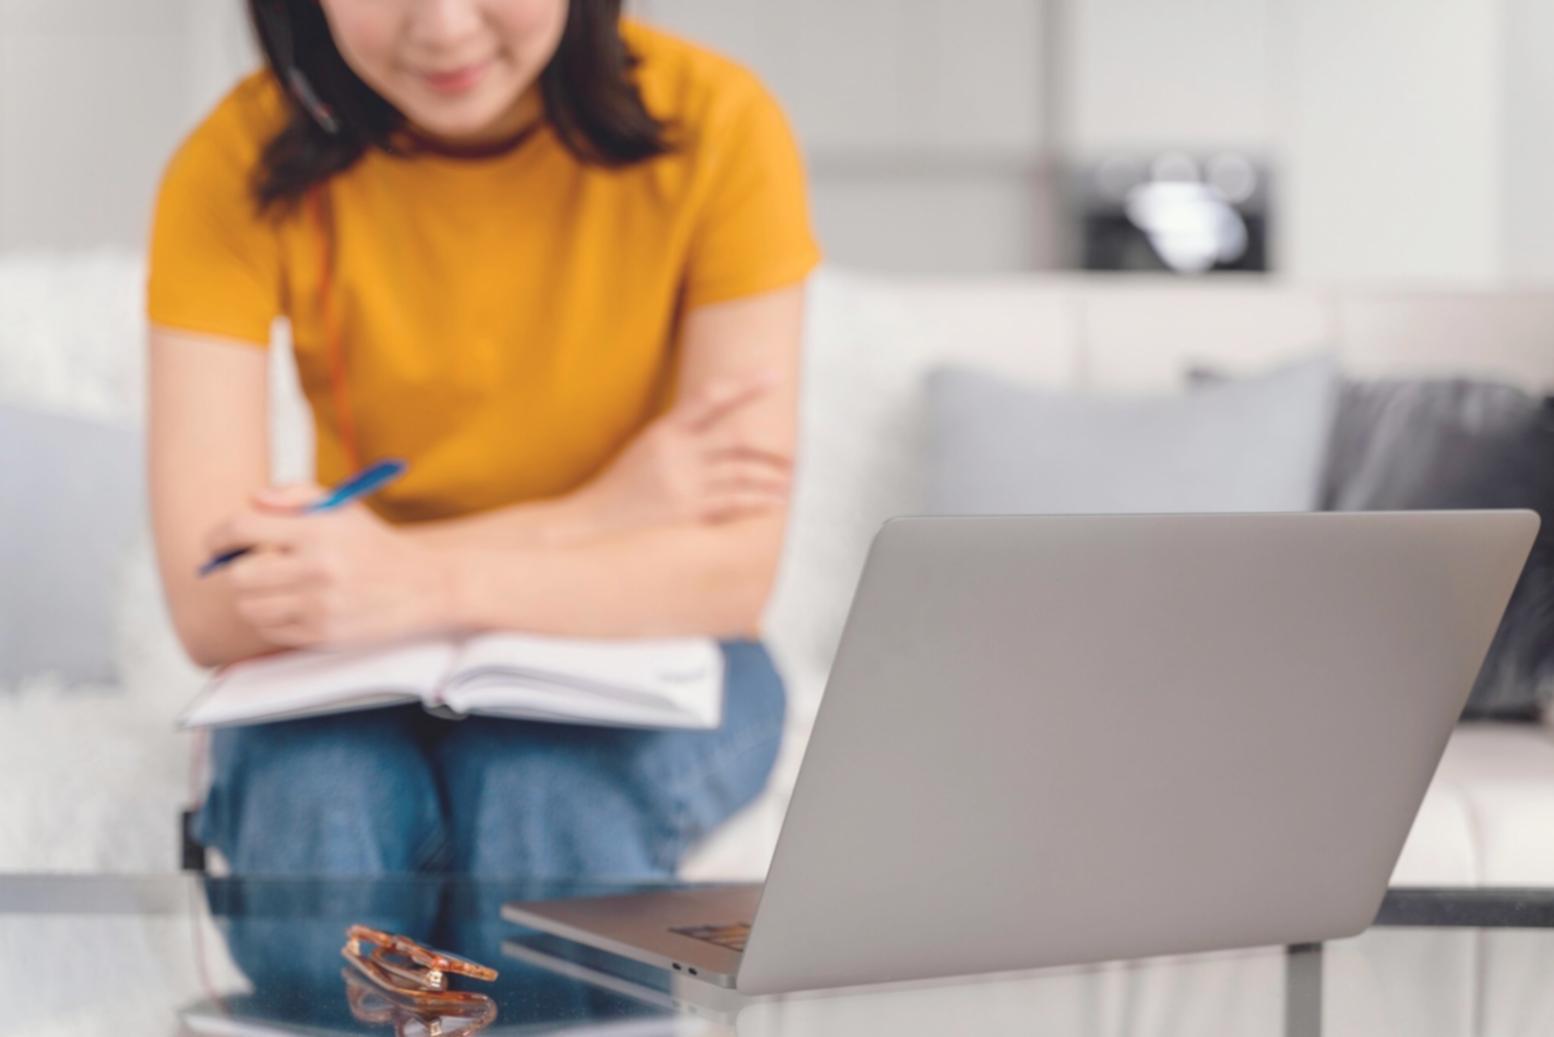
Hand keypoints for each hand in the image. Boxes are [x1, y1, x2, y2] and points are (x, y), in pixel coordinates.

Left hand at [205, 484, 451, 649]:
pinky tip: (290, 607)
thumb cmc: (376, 546)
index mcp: (317, 531)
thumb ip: (296, 496)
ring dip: (253, 598)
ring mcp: (319, 606)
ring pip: (249, 607)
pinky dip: (271, 620)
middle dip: (239, 570)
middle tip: (252, 567)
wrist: (426, 586)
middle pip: (239, 575)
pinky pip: (270, 630)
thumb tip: (252, 500)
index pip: (242, 529)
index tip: (215, 544)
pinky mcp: (323, 635)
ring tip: (272, 588)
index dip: (218, 537)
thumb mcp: (344, 508)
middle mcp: (317, 569)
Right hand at [572, 371, 792, 535]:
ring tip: (788, 483)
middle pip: (737, 438)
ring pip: (742, 473)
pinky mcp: (687, 512)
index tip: (774, 376)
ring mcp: (683, 483)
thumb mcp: (646, 448)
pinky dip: (758, 501)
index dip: (745, 385)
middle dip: (771, 447)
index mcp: (665, 431)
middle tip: (795, 454)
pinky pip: (734, 502)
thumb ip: (681, 435)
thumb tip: (719, 425)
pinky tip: (774, 502)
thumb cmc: (621, 487)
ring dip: (771, 478)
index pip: (711, 396)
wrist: (590, 523)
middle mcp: (677, 453)